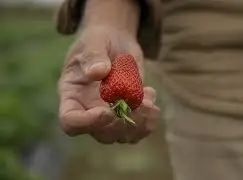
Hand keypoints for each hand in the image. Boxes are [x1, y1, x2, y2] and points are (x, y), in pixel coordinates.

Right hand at [58, 26, 159, 143]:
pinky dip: (149, 119)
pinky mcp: (128, 112)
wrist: (115, 41)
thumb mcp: (93, 41)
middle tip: (140, 102)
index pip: (71, 121)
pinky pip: (139, 129)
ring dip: (141, 122)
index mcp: (73, 95)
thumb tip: (98, 72)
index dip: (87, 123)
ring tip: (150, 98)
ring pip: (123, 135)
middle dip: (123, 122)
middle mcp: (89, 110)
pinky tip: (152, 96)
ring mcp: (110, 114)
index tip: (106, 112)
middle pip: (102, 133)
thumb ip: (93, 55)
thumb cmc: (98, 40)